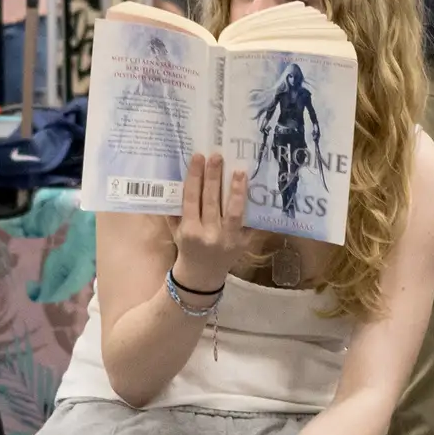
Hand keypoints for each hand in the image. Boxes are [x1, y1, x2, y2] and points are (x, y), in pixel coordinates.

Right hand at [169, 151, 246, 296]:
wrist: (201, 277)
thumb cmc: (187, 248)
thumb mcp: (176, 231)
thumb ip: (176, 209)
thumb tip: (178, 177)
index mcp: (189, 231)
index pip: (191, 199)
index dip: (195, 177)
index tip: (198, 157)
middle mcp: (208, 235)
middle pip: (211, 201)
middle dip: (214, 177)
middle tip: (217, 156)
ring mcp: (228, 240)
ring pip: (233, 212)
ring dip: (236, 190)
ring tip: (239, 171)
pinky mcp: (243, 243)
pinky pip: (249, 223)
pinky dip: (253, 208)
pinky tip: (257, 191)